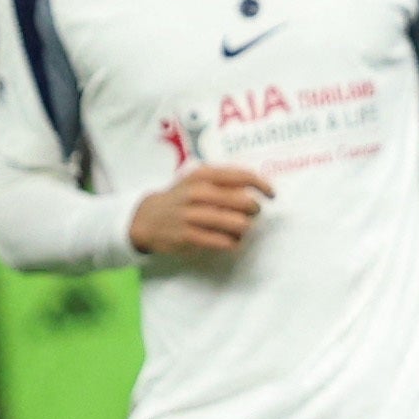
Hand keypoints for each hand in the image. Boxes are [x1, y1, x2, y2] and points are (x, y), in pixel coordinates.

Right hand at [127, 166, 272, 260]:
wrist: (147, 218)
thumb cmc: (181, 198)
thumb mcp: (196, 180)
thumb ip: (224, 180)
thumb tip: (257, 188)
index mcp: (203, 175)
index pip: (242, 176)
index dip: (262, 185)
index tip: (272, 194)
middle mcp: (197, 193)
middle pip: (243, 201)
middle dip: (254, 210)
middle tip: (251, 215)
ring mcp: (192, 215)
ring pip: (237, 224)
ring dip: (244, 228)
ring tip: (240, 230)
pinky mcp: (189, 236)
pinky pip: (223, 242)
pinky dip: (233, 243)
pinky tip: (230, 241)